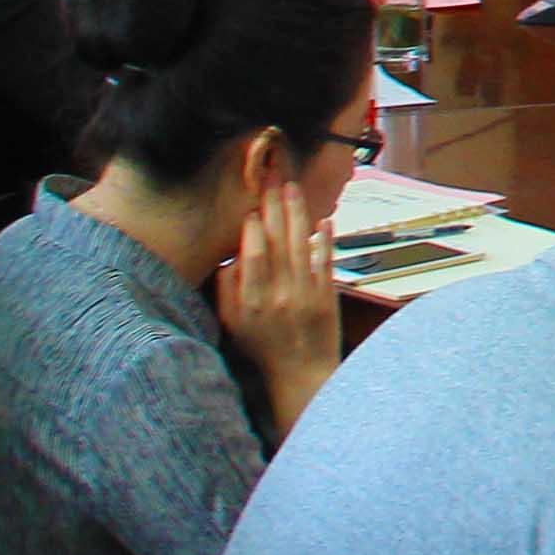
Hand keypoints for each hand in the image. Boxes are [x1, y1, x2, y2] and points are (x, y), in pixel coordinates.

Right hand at [216, 172, 343, 387]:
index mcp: (249, 302)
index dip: (251, 228)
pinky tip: (323, 220)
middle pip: (275, 241)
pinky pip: (325, 263)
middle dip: (273, 206)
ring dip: (297, 213)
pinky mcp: (327, 298)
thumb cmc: (261, 347)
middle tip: (272, 179)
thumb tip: (231, 256)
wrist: (300, 376)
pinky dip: (325, 240)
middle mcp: (277, 296)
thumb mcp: (231, 323)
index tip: (250, 207)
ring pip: (300, 245)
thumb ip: (227, 289)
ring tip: (293, 187)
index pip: (251, 254)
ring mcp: (305, 295)